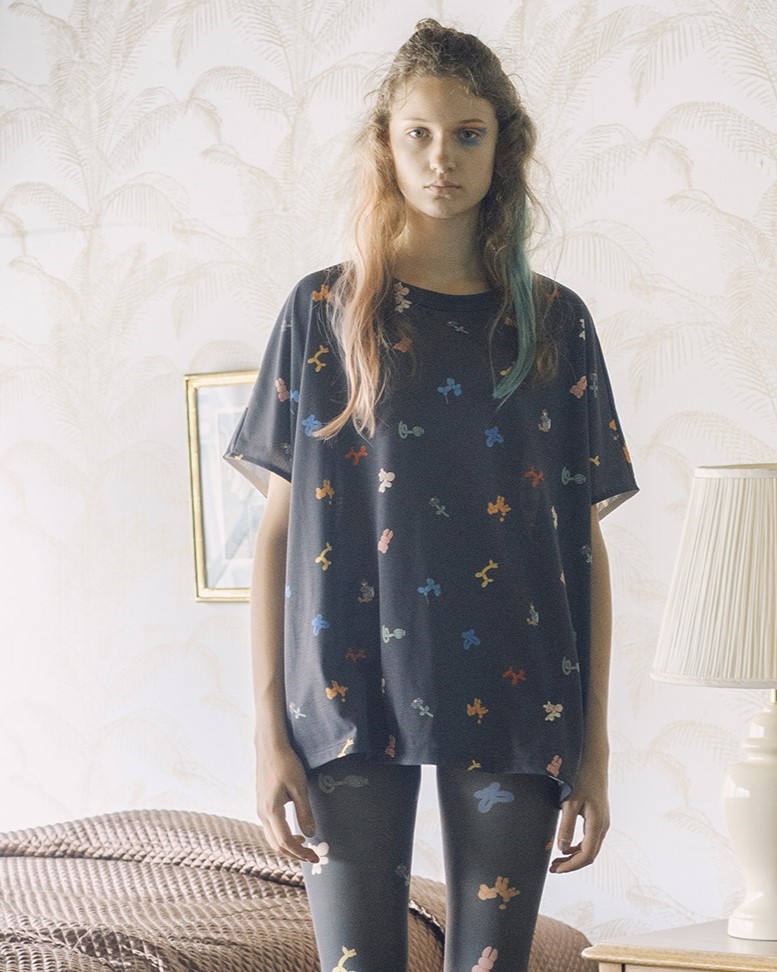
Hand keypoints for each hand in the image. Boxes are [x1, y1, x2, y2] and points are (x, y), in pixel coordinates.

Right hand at [255, 739, 318, 863]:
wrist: (270, 748)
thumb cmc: (286, 764)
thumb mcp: (300, 788)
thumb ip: (304, 812)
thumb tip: (311, 834)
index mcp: (271, 810)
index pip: (285, 842)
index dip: (300, 853)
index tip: (314, 857)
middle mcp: (262, 813)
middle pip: (276, 845)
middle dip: (294, 854)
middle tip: (312, 856)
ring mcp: (259, 809)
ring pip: (272, 837)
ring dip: (288, 845)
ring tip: (305, 845)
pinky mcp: (261, 804)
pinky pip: (270, 828)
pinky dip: (282, 836)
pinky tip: (295, 832)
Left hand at [549, 760, 608, 873]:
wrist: (593, 760)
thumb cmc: (581, 778)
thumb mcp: (570, 802)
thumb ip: (566, 825)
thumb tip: (562, 848)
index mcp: (597, 824)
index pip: (586, 855)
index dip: (571, 866)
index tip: (555, 869)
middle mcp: (603, 826)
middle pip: (589, 854)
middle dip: (571, 864)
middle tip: (553, 867)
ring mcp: (602, 821)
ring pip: (590, 847)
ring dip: (574, 856)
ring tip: (556, 859)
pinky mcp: (598, 817)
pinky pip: (589, 838)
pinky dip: (577, 846)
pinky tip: (566, 845)